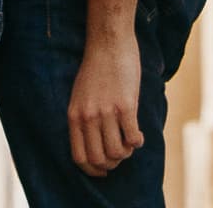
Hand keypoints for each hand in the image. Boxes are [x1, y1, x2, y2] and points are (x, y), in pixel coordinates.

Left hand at [66, 0, 145, 176]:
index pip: (79, 158)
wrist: (108, 42)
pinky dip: (137, 142)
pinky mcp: (126, 105)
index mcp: (74, 116)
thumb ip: (83, 118)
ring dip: (126, 153)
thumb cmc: (96, 68)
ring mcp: (106, 112)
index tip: (104, 169)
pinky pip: (133, 138)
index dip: (93, 170)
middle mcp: (88, 117)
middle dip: (112, 163)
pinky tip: (138, 134)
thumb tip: (93, 144)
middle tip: (121, 153)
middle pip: (99, 159)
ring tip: (130, 142)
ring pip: (117, 152)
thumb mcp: (80, 95)